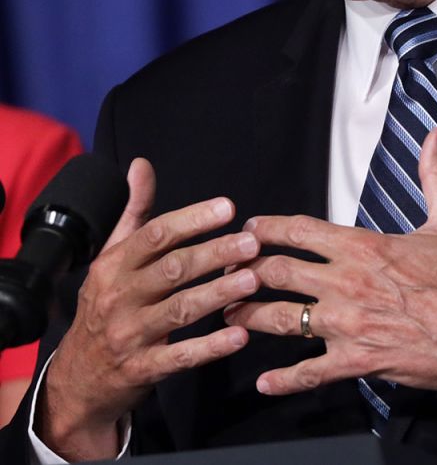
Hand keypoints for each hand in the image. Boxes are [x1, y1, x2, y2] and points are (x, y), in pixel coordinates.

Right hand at [37, 158, 261, 460]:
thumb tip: (141, 164)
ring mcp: (130, 335)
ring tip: (253, 280)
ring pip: (179, 310)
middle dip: (213, 254)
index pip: (155, 236)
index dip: (192, 220)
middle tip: (251, 243)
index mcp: (114, 265)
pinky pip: (180, 356)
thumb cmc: (106, 304)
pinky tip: (240, 334)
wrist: (77, 378)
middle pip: (172, 270)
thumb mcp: (111, 257)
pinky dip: (210, 347)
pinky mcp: (143, 368)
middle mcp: (119, 297)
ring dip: (218, 293)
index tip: (228, 207)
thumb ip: (134, 212)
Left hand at [225, 127, 436, 404]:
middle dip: (245, 271)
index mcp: (363, 247)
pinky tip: (264, 382)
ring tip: (228, 317)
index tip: (249, 229)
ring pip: (279, 320)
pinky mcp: (355, 360)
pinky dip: (284, 379)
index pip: (300, 231)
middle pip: (276, 272)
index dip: (268, 228)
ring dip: (248, 317)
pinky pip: (309, 372)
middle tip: (227, 273)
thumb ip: (435, 175)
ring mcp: (346, 324)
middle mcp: (346, 283)